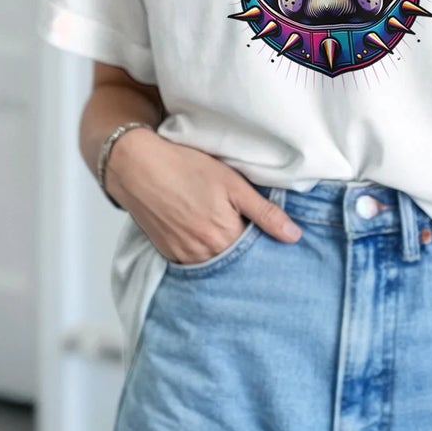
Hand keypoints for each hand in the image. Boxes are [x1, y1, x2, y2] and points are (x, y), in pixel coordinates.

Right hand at [105, 130, 300, 262]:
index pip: (256, 253)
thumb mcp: (233, 184)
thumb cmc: (185, 168)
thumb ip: (265, 212)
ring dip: (223, 252)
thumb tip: (294, 236)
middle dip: (244, 250)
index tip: (270, 235)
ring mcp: (183, 256)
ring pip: (214, 263)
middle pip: (235, 261)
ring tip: (222, 228)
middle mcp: (204, 254)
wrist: (137, 167)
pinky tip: (203, 233)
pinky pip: (193, 262)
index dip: (264, 243)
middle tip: (247, 230)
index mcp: (224, 237)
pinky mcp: (167, 253)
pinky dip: (202, 252)